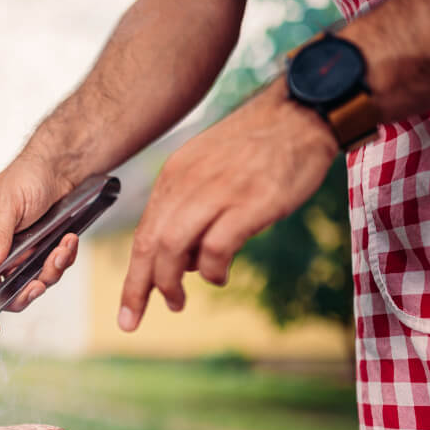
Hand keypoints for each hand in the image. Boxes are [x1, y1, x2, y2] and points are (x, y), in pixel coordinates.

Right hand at [0, 157, 79, 334]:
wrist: (61, 167)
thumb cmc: (26, 176)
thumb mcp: (8, 204)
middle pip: (0, 290)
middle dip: (22, 292)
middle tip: (38, 286)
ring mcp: (18, 254)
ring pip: (29, 284)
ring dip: (48, 273)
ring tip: (62, 250)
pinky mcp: (40, 254)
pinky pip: (50, 271)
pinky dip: (62, 261)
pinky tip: (68, 242)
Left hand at [118, 79, 338, 330]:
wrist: (301, 113)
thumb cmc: (258, 147)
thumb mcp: (208, 169)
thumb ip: (189, 209)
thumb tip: (180, 261)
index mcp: (175, 176)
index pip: (143, 233)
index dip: (133, 274)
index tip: (128, 306)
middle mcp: (188, 184)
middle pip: (150, 244)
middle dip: (139, 287)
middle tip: (136, 316)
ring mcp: (218, 192)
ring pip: (173, 247)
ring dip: (170, 283)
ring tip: (177, 302)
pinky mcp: (250, 203)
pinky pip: (216, 247)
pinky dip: (211, 270)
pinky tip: (218, 276)